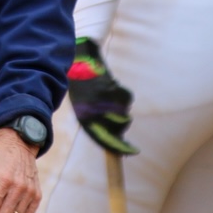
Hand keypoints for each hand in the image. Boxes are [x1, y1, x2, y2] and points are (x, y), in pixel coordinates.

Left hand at [68, 37, 139, 155]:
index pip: (103, 139)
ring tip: (111, 96)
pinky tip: (113, 85)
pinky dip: (123, 93)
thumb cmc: (81, 87)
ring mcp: (102, 99)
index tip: (133, 151)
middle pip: (119, 126)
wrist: (78, 60)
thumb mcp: (84, 107)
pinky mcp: (110, 87)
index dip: (119, 147)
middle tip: (121, 116)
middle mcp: (93, 111)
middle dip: (123, 123)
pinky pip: (126, 97)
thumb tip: (117, 136)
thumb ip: (97, 122)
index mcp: (84, 118)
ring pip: (124, 111)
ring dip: (122, 106)